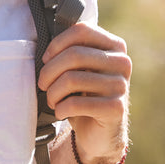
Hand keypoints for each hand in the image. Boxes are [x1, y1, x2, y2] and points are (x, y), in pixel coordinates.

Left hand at [38, 22, 130, 163]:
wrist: (99, 133)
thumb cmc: (83, 94)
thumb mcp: (79, 68)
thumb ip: (71, 50)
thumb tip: (45, 41)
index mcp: (114, 46)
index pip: (81, 31)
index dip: (57, 44)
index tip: (45, 59)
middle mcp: (122, 62)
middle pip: (74, 55)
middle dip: (49, 71)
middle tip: (42, 84)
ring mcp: (121, 86)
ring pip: (71, 79)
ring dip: (52, 93)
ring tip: (52, 100)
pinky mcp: (116, 108)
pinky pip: (76, 103)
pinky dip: (60, 109)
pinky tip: (61, 112)